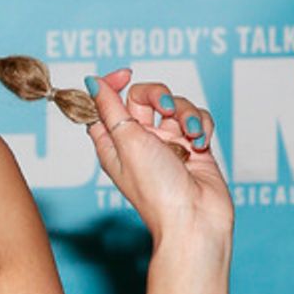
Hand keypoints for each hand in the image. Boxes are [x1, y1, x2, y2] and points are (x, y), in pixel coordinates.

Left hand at [83, 68, 234, 240]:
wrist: (195, 219)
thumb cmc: (157, 190)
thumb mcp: (126, 141)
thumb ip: (110, 108)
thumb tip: (91, 82)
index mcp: (113, 143)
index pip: (105, 104)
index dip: (111, 85)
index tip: (125, 74)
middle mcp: (138, 142)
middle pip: (143, 98)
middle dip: (157, 95)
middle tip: (164, 108)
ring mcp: (168, 144)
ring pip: (176, 106)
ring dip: (186, 113)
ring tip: (191, 135)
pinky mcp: (194, 147)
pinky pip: (198, 119)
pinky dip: (201, 125)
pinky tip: (201, 144)